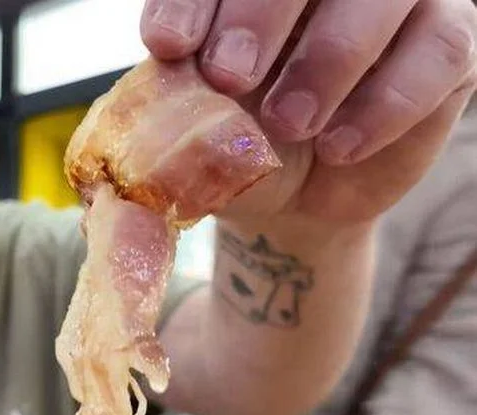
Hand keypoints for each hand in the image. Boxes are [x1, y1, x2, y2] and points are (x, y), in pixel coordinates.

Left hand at [141, 0, 476, 224]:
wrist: (291, 195)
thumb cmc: (240, 141)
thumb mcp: (197, 118)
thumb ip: (181, 83)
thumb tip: (167, 56)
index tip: (168, 45)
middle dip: (262, 13)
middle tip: (229, 78)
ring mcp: (397, 1)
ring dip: (329, 59)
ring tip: (288, 125)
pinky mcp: (448, 42)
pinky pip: (440, 51)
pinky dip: (386, 103)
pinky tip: (339, 146)